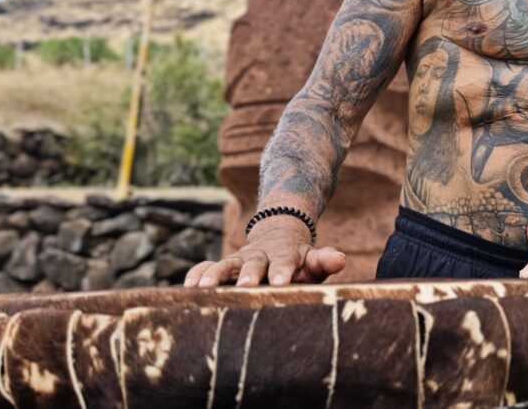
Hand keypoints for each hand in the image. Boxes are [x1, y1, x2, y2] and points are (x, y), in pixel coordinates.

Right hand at [183, 215, 345, 287]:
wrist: (277, 237)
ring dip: (214, 275)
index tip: (280, 283)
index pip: (284, 261)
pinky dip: (197, 274)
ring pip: (225, 265)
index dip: (282, 271)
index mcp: (283, 254)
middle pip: (252, 263)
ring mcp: (238, 260)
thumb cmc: (298, 260)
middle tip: (245, 286)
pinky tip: (187, 287)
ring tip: (202, 289)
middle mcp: (258, 256)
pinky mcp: (222, 266)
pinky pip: (206, 267)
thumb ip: (324, 260)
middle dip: (247, 275)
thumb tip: (340, 259)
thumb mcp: (312, 259)